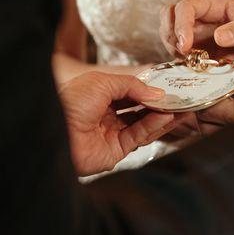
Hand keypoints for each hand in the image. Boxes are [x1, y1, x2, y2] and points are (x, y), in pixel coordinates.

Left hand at [58, 72, 177, 175]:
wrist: (53, 131)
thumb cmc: (70, 103)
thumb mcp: (103, 83)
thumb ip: (132, 85)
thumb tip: (157, 92)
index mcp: (99, 97)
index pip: (131, 92)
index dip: (149, 89)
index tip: (169, 86)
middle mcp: (106, 116)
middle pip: (139, 109)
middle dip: (160, 104)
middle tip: (181, 98)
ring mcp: (111, 134)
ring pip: (143, 124)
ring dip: (162, 116)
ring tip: (181, 107)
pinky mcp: (116, 151)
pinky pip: (139, 136)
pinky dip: (154, 127)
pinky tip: (166, 117)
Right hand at [159, 0, 233, 68]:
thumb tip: (219, 36)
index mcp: (217, 3)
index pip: (186, 7)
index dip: (181, 25)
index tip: (185, 46)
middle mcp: (203, 14)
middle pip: (169, 16)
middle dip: (171, 35)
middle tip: (185, 55)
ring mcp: (197, 31)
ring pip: (168, 32)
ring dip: (172, 48)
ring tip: (190, 61)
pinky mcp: (197, 48)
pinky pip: (176, 50)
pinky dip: (178, 59)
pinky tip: (193, 66)